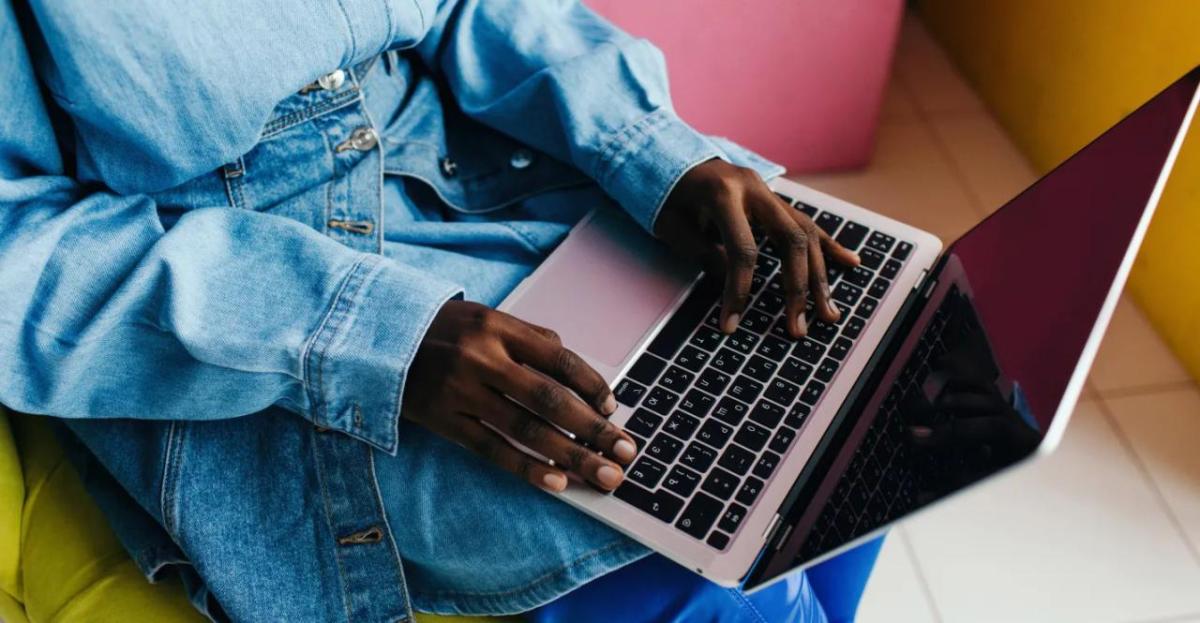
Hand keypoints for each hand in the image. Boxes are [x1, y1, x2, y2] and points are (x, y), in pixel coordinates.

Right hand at [403, 300, 637, 492]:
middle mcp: (481, 359)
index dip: (591, 386)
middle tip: (625, 453)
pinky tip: (556, 482)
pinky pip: (491, 449)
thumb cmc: (445, 330)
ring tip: (602, 474)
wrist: (378, 339)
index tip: (613, 410)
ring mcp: (460, 392)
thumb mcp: (487, 318)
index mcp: (498, 328)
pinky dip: (526, 468)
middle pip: (549, 399)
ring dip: (570, 455)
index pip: (558, 359)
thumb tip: (577, 376)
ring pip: (525, 429)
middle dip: (593, 429)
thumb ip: (532, 340)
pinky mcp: (443, 421)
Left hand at [656, 159, 859, 337]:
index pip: (742, 250)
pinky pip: (807, 224)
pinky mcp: (776, 200)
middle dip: (797, 288)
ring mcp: (769, 193)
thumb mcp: (674, 227)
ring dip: (819, 277)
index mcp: (723, 194)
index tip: (730, 324)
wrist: (671, 158)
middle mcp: (754, 190)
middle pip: (790, 241)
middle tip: (798, 327)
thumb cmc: (667, 197)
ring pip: (806, 235)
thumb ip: (705, 255)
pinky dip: (829, 246)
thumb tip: (735, 285)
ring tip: (828, 314)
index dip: (738, 291)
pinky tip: (851, 263)